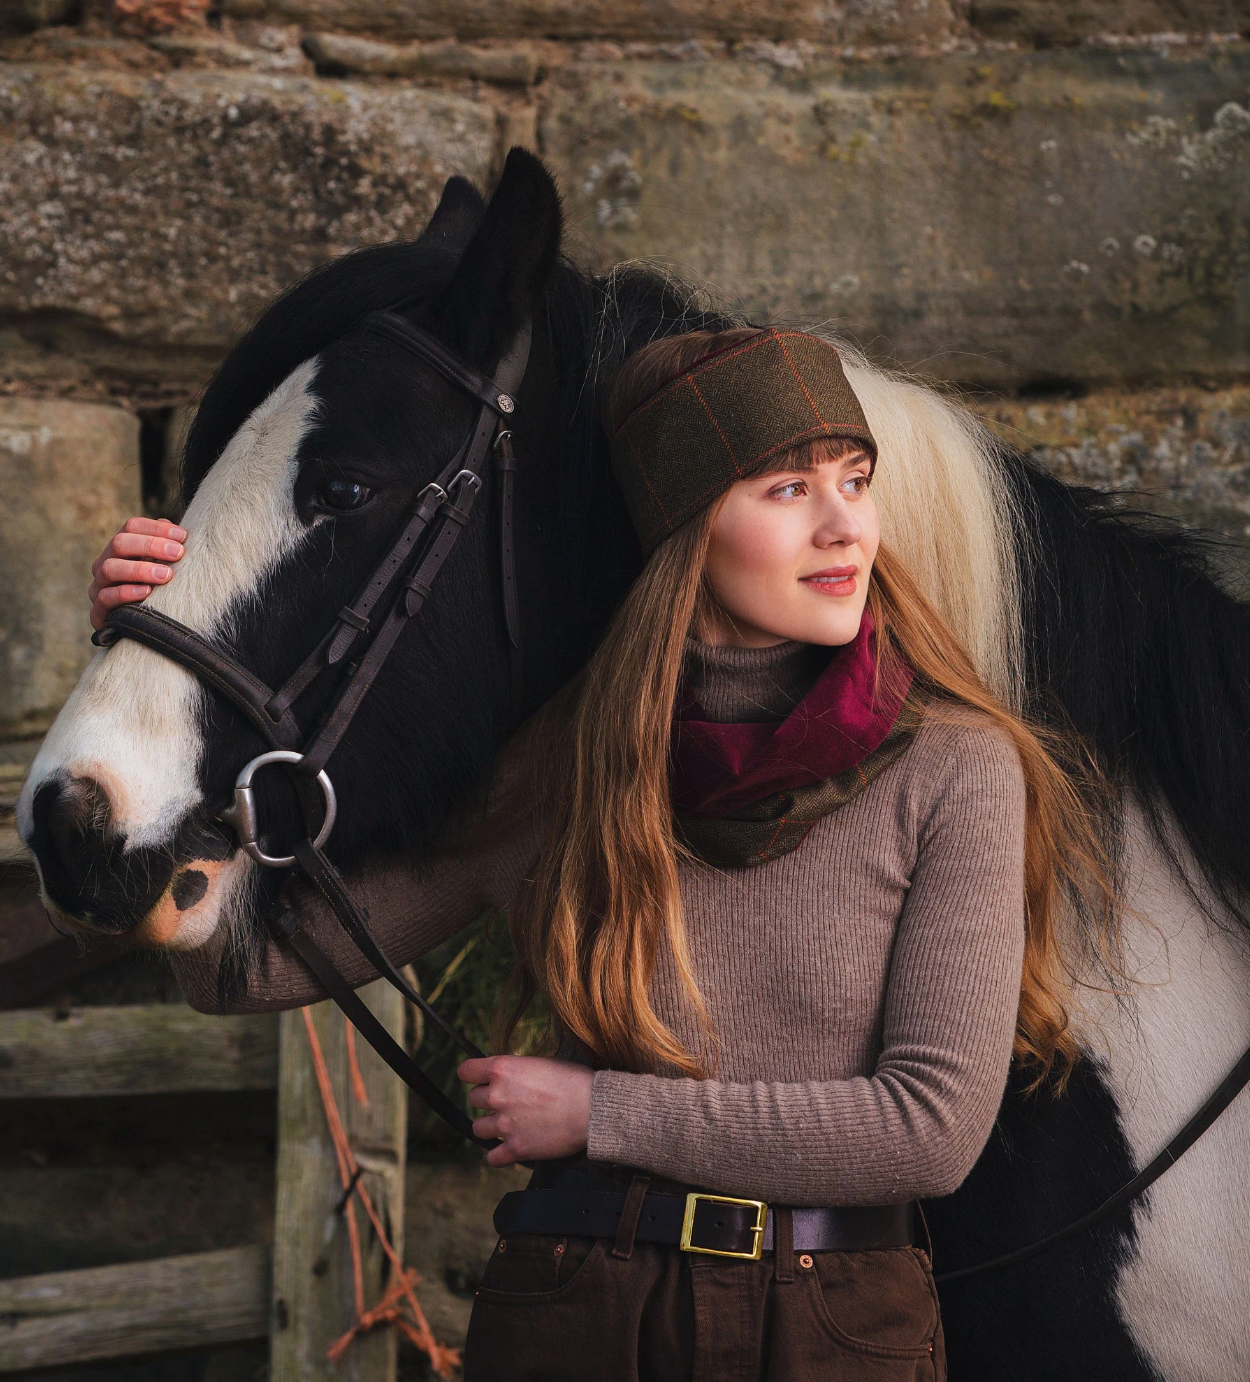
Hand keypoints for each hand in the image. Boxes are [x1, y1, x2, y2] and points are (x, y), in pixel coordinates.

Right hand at [88, 517, 186, 630]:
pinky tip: (147, 592)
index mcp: (120, 550)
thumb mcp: (164, 568)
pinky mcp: (98, 613)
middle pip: (119, 543)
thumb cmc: (159, 592)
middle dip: (151, 546)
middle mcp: (105, 564)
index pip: (131, 527)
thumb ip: (169, 550)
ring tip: (166, 575)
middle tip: (178, 553)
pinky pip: (105, 598)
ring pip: (110, 569)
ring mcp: (99, 587)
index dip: (156, 528)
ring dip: (139, 569)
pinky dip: (126, 593)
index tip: (182, 536)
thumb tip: (179, 533)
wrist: (144, 632)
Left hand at [459, 1054, 593, 1167]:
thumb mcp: (542, 1062)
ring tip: (508, 1125)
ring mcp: (504, 1124)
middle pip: (474, 1099)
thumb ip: (518, 1071)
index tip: (481, 1079)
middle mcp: (497, 1095)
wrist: (592, 1109)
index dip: (473, 1075)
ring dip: (491, 1126)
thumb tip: (512, 1077)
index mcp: (503, 1069)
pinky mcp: (515, 1148)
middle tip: (507, 1102)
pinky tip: (510, 1149)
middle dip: (488, 1100)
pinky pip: (492, 1157)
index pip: (466, 1071)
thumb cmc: (574, 1080)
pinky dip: (499, 1155)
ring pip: (478, 1128)